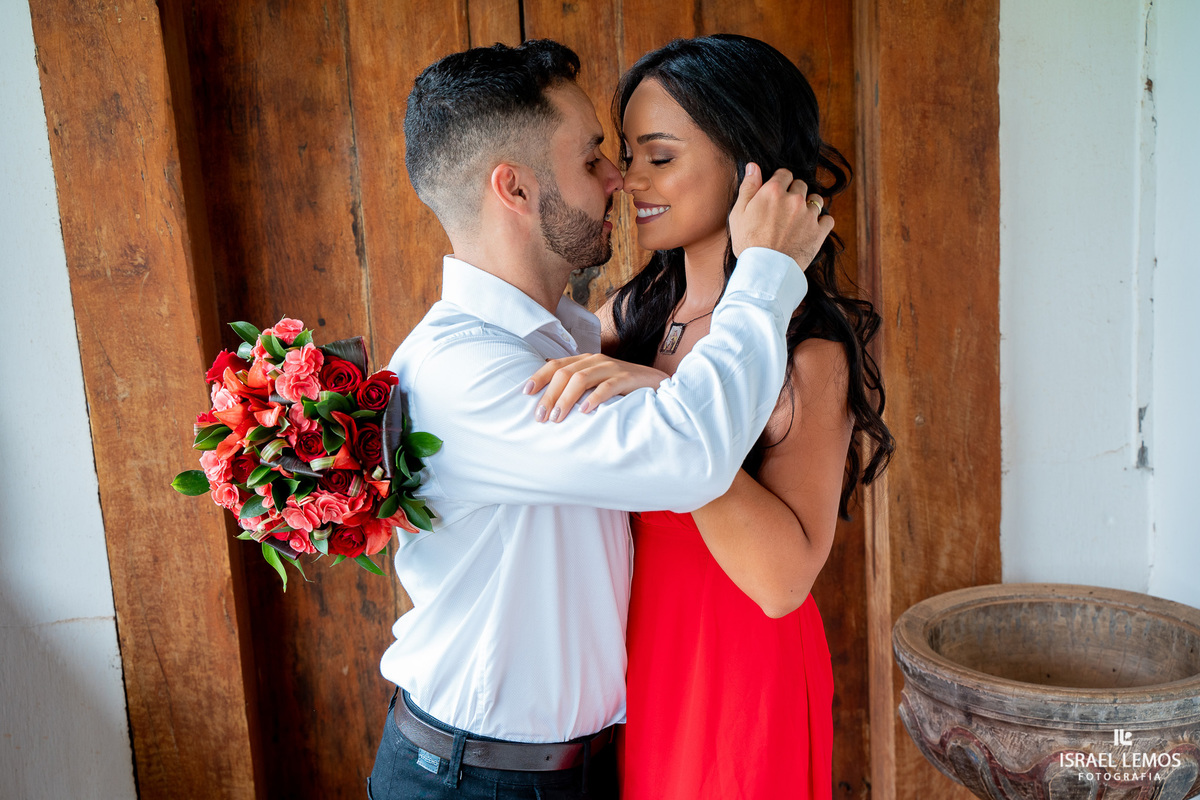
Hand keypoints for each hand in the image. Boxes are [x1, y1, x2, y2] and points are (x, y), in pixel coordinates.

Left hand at [523, 354, 669, 421]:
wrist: (657, 384)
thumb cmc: (622, 388)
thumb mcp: (596, 384)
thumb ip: (576, 387)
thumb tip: (548, 402)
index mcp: (585, 360)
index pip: (556, 364)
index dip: (539, 377)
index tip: (526, 393)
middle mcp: (596, 360)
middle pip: (564, 373)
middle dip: (549, 395)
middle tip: (540, 416)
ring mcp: (612, 367)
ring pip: (581, 378)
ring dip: (566, 398)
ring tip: (557, 417)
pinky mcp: (627, 378)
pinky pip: (608, 386)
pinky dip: (594, 398)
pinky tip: (585, 411)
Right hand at [728, 162, 834, 268]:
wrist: (765, 270)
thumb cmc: (748, 243)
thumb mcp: (738, 213)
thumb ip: (748, 187)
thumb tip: (753, 166)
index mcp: (773, 191)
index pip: (784, 174)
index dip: (780, 183)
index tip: (776, 194)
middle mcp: (794, 199)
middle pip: (801, 185)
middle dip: (794, 193)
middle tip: (785, 210)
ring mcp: (809, 215)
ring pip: (816, 200)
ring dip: (809, 205)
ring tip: (799, 218)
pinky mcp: (819, 232)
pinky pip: (828, 219)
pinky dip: (821, 223)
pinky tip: (811, 229)